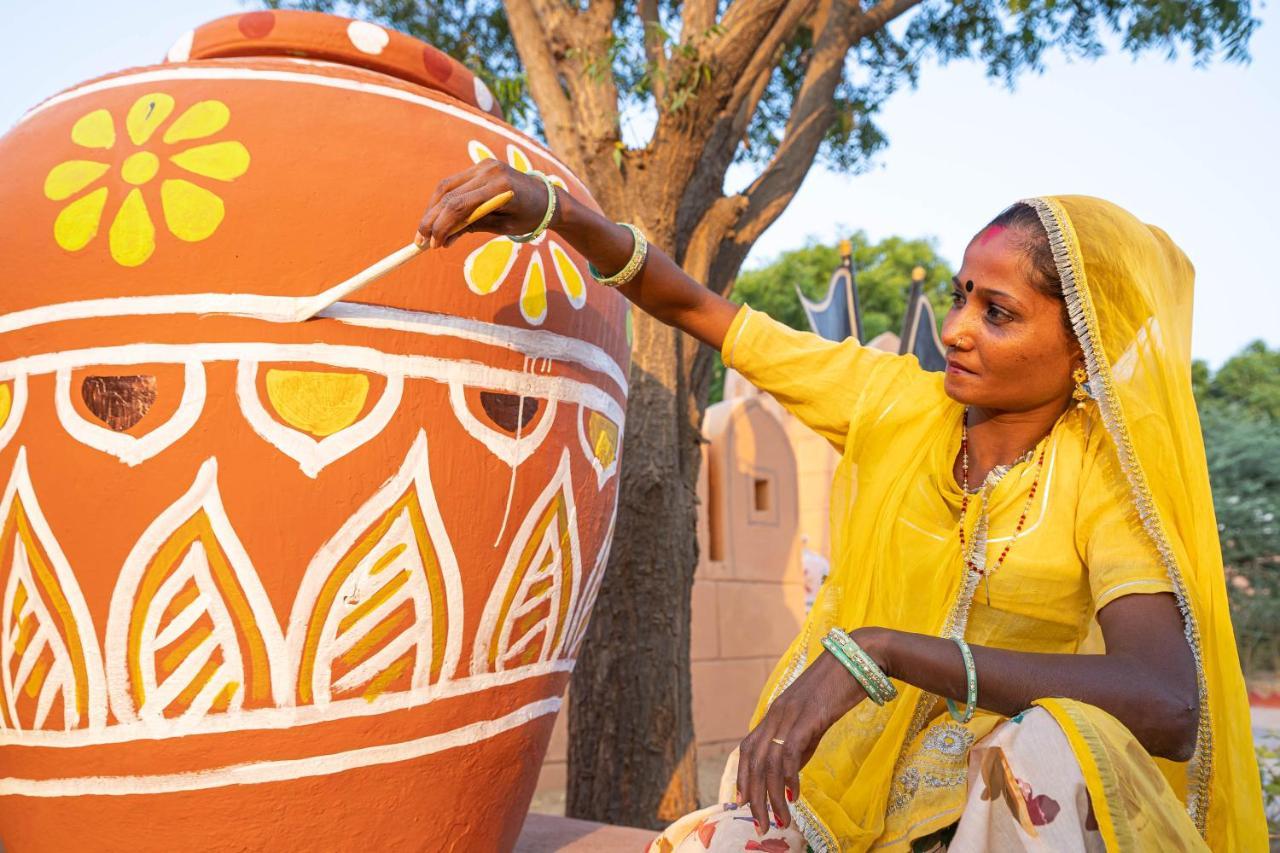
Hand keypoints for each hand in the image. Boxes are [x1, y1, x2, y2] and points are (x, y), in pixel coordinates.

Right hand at [415, 159, 557, 249]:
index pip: (459, 206)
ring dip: (432, 209)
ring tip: (424, 231)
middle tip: (420, 241)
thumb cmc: (530, 217)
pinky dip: (442, 200)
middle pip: (448, 194)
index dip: (441, 226)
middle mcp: (489, 171)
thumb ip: (474, 228)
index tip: (433, 245)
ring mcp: (484, 165)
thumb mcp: (504, 228)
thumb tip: (443, 241)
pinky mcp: (480, 165)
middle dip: (431, 219)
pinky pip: (454, 183)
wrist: (548, 197)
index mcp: (500, 188)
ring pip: (446, 186)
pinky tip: (436, 217)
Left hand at [735, 634, 881, 833]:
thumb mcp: (813, 722)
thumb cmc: (838, 688)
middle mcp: (775, 714)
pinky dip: (789, 777)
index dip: (742, 778)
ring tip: (781, 820)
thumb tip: (789, 778)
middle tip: (762, 825)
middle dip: (754, 797)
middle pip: (753, 761)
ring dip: (772, 796)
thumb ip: (800, 746)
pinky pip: (789, 752)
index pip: (746, 750)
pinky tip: (795, 795)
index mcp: (774, 714)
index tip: (743, 804)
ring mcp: (789, 714)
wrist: (859, 658)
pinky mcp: (807, 716)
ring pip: (769, 762)